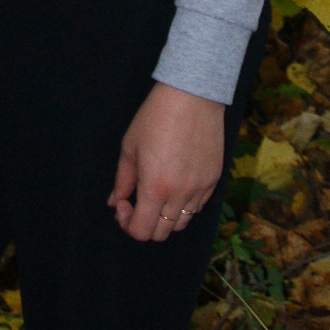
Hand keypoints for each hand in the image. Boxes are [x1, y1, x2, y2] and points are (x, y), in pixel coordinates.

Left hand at [108, 82, 225, 243]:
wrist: (193, 95)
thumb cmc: (156, 116)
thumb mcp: (130, 145)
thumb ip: (122, 179)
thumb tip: (115, 202)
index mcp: (155, 187)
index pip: (141, 231)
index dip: (127, 223)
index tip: (124, 202)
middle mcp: (179, 194)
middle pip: (161, 233)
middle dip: (145, 223)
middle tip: (137, 201)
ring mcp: (200, 189)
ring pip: (181, 223)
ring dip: (165, 217)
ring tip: (158, 193)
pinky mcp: (214, 180)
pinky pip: (197, 206)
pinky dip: (184, 205)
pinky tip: (176, 183)